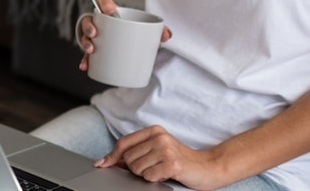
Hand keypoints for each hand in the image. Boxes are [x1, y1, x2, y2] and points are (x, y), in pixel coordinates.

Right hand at [78, 0, 170, 71]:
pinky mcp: (94, 49)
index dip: (103, 2)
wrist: (130, 41)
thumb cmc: (134, 30)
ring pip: (84, 36)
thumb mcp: (144, 27)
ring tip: (91, 50)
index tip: (109, 10)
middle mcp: (99, 22)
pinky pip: (87, 54)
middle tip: (95, 33)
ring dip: (85, 43)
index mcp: (110, 11)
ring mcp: (95, 35)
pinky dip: (86, 61)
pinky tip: (86, 66)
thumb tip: (166, 35)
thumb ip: (156, 29)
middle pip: (89, 19)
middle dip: (89, 26)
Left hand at [95, 125, 224, 189]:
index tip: (102, 164)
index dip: (111, 156)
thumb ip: (135, 152)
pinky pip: (149, 177)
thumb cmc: (179, 160)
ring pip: (136, 169)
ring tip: (160, 170)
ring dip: (146, 174)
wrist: (207, 167)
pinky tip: (165, 175)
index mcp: (154, 131)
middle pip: (128, 158)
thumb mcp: (156, 150)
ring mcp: (166, 149)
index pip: (123, 142)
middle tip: (152, 168)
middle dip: (135, 168)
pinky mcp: (172, 164)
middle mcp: (159, 137)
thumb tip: (108, 160)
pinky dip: (154, 179)